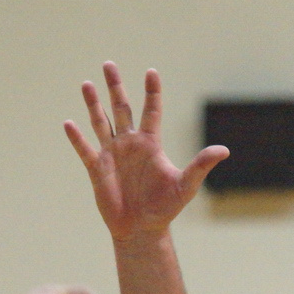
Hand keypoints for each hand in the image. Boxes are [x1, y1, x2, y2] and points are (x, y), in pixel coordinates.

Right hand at [64, 62, 229, 243]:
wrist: (141, 230)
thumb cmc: (165, 208)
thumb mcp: (186, 185)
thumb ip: (201, 165)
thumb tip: (224, 150)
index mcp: (150, 143)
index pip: (151, 110)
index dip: (151, 91)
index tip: (151, 71)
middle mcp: (130, 144)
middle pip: (121, 108)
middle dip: (115, 87)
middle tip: (109, 63)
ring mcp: (112, 155)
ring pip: (100, 123)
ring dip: (93, 104)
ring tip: (87, 84)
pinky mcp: (98, 169)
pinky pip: (85, 149)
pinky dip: (77, 138)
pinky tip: (68, 123)